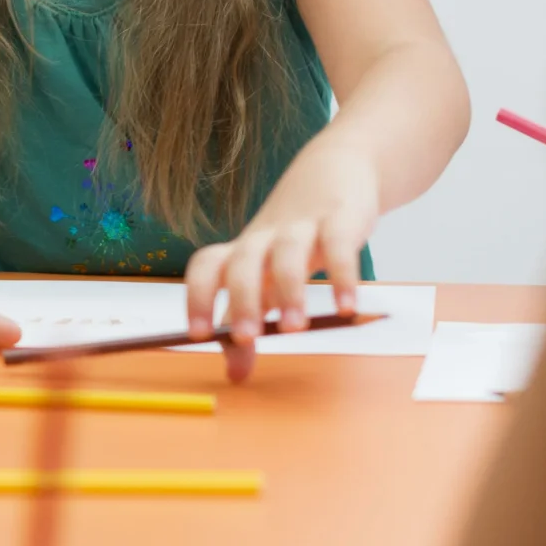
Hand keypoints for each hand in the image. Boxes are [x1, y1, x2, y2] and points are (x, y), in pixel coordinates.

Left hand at [183, 141, 377, 382]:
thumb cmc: (294, 237)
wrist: (337, 169)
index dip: (197, 297)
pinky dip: (342, 277)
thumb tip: (234, 375)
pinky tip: (347, 307)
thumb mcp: (269, 279)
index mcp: (241, 252)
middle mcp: (265, 238)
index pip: (207, 267)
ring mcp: (302, 225)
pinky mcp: (341, 218)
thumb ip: (251, 323)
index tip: (198, 335)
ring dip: (289, 291)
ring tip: (296, 329)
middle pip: (242, 262)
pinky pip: (339, 245)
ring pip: (287, 252)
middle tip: (248, 337)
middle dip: (241, 300)